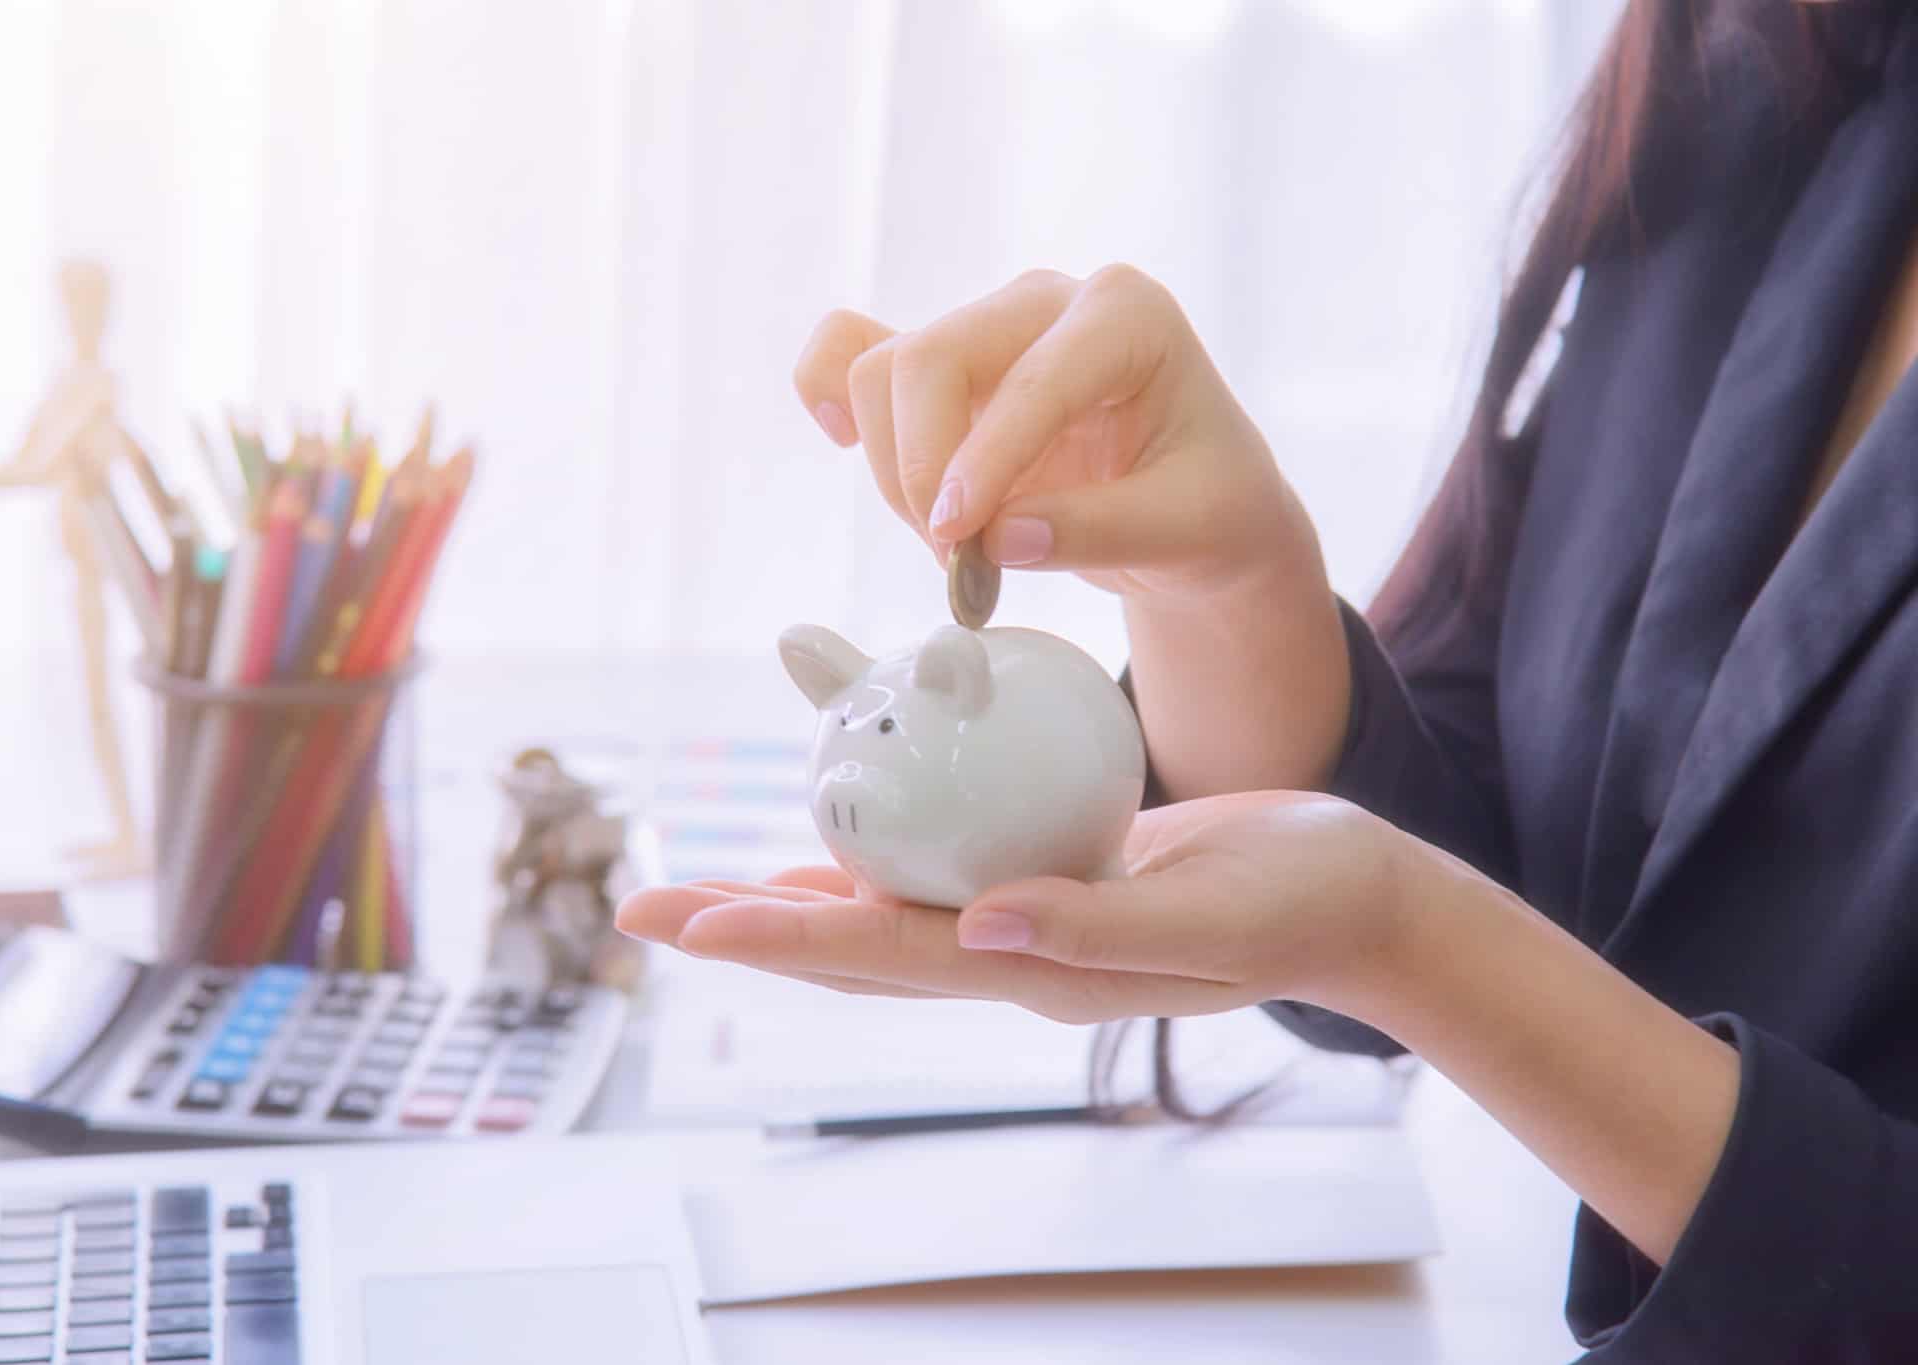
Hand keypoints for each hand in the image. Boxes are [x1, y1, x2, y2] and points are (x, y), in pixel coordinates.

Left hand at [616, 791, 1439, 1026]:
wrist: (1353, 897)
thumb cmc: (1295, 904)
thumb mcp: (1207, 917)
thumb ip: (1095, 927)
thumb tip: (979, 922)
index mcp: (1035, 970)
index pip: (884, 955)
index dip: (784, 934)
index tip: (695, 918)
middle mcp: (1010, 951)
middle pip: (851, 941)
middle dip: (747, 925)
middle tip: (643, 905)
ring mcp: (1022, 918)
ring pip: (882, 906)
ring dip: (789, 888)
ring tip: (705, 881)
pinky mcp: (1044, 874)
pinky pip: (938, 857)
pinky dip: (874, 837)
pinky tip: (836, 821)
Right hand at [794, 266, 1322, 606]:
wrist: (1197, 506)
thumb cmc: (1209, 504)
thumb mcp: (1188, 530)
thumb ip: (1100, 530)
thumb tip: (1000, 538)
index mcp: (1127, 315)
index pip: (1036, 377)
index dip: (988, 460)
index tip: (959, 539)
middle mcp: (1047, 302)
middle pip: (932, 357)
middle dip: (925, 467)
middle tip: (957, 559)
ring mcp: (986, 328)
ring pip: (885, 371)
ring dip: (897, 471)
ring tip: (954, 547)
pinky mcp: (944, 369)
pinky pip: (850, 350)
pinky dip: (827, 389)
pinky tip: (839, 439)